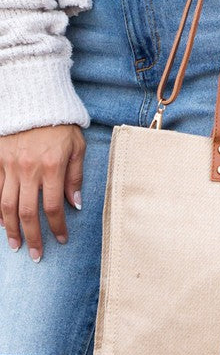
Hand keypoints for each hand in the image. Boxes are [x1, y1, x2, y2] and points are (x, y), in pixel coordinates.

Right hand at [0, 124, 85, 261]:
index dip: (57, 227)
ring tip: (15, 245)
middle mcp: (28, 169)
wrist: (34, 99)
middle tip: (36, 255)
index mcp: (52, 166)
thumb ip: (76, 177)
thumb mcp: (77, 147)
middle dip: (32, 237)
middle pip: (28, 212)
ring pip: (6, 205)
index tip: (61, 240)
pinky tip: (1, 222)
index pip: (54, 206)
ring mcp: (9, 165)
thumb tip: (76, 204)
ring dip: (10, 229)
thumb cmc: (60, 124)